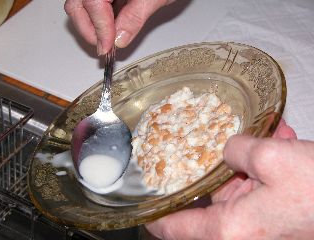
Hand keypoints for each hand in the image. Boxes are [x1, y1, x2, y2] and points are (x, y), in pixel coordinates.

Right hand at [64, 0, 174, 54]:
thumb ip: (134, 17)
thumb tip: (119, 39)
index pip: (92, 3)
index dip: (99, 28)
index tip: (107, 47)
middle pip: (77, 4)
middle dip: (89, 29)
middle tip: (104, 46)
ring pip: (80, 4)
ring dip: (92, 25)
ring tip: (108, 39)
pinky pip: (90, 2)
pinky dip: (98, 17)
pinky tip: (110, 27)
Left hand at [146, 120, 313, 239]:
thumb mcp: (274, 158)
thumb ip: (238, 149)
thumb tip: (229, 146)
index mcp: (231, 228)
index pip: (174, 228)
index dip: (154, 216)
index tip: (142, 205)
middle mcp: (241, 230)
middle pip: (207, 199)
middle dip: (210, 166)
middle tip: (205, 143)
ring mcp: (260, 222)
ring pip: (237, 186)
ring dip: (245, 160)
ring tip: (261, 135)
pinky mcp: (277, 213)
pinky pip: (260, 184)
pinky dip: (263, 165)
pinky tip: (278, 139)